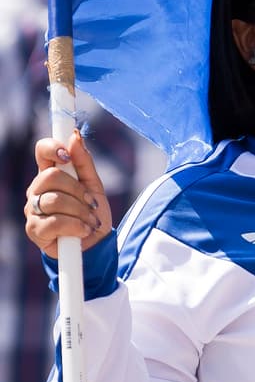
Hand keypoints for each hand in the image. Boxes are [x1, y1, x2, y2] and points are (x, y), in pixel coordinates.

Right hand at [25, 131, 112, 258]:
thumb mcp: (94, 186)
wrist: (95, 245)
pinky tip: (83, 231)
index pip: (42, 151)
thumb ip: (84, 162)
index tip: (67, 155)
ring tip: (90, 221)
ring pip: (55, 200)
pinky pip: (56, 222)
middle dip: (78, 191)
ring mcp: (32, 209)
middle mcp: (37, 190)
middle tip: (91, 203)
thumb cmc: (92, 213)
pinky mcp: (34, 230)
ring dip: (81, 212)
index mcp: (50, 175)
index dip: (52, 148)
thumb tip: (75, 136)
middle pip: (51, 177)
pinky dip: (76, 226)